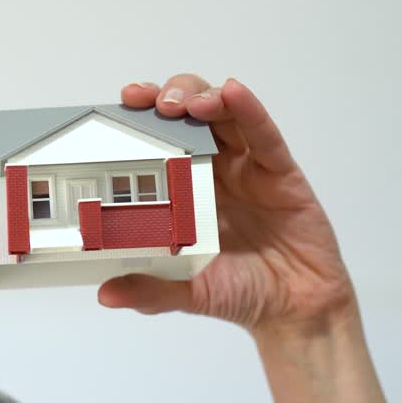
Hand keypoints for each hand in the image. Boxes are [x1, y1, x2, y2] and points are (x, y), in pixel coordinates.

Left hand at [98, 75, 357, 339]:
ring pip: (224, 115)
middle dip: (168, 98)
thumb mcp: (188, 292)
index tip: (121, 104)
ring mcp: (247, 168)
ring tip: (185, 103)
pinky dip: (248, 109)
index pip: (158, 141)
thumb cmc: (240, 293)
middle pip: (189, 116)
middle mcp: (214, 171)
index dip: (140, 119)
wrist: (295, 310)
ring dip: (202, 97)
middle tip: (149, 101)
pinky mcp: (280, 172)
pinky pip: (264, 135)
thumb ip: (150, 291)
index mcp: (185, 191)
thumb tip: (106, 295)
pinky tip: (233, 92)